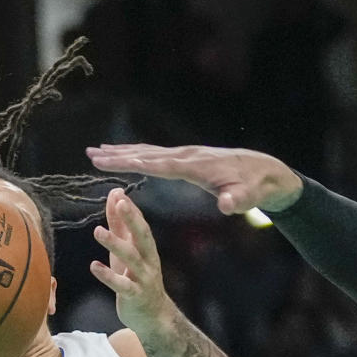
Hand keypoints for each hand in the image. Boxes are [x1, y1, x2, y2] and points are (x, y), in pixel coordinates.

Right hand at [86, 144, 303, 213]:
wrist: (266, 171)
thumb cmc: (256, 187)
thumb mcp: (249, 196)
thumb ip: (238, 200)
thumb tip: (228, 205)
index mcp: (195, 167)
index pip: (158, 164)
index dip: (132, 163)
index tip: (109, 161)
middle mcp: (186, 156)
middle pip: (146, 153)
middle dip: (117, 155)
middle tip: (90, 154)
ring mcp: (186, 154)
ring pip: (148, 151)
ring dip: (121, 151)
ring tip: (96, 151)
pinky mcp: (186, 157)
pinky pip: (155, 153)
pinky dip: (136, 152)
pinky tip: (123, 154)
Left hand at [90, 188, 171, 333]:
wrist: (153, 316)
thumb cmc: (136, 278)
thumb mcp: (127, 251)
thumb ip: (120, 225)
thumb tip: (115, 195)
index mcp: (147, 248)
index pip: (141, 224)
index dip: (131, 210)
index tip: (119, 194)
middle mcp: (148, 260)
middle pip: (142, 236)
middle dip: (132, 219)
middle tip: (120, 203)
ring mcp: (143, 278)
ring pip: (131, 259)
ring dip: (115, 244)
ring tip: (97, 231)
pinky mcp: (135, 295)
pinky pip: (122, 285)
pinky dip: (108, 276)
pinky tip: (93, 266)